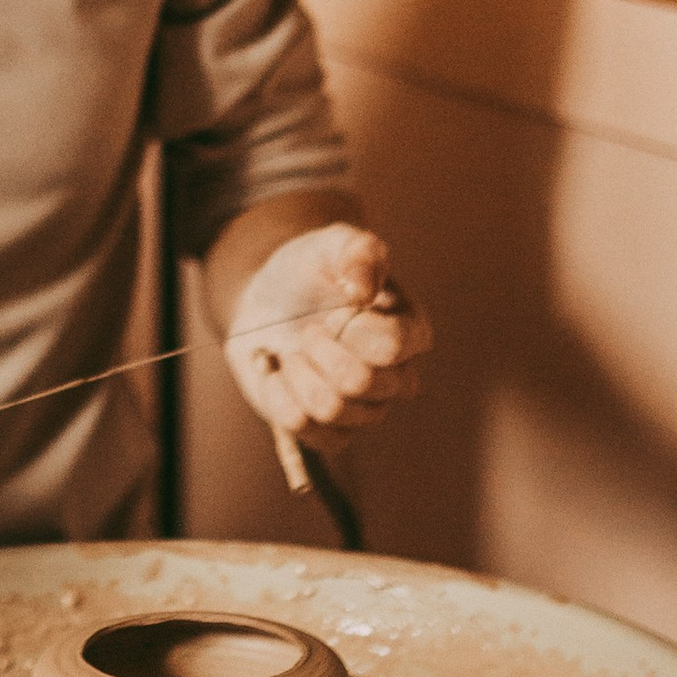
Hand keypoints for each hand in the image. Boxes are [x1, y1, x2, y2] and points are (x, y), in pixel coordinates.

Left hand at [222, 222, 429, 448]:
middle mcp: (396, 379)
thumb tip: (363, 290)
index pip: (391, 346)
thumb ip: (358, 251)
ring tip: (295, 350)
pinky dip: (279, 396)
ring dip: (298, 372)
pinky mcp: (329, 433)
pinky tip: (278, 373)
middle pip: (360, 383)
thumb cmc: (310, 270)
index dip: (349, 327)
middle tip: (309, 329)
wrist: (266, 299)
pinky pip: (305, 431)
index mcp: (410, 333)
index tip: (334, 307)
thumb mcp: (332, 244)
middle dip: (318, 348)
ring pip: (331, 410)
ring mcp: (364, 412)